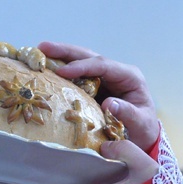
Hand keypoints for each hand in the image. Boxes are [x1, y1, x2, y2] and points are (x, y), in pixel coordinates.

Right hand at [38, 42, 159, 150]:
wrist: (143, 136)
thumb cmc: (143, 129)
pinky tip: (45, 70)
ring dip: (60, 57)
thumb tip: (108, 103)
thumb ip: (127, 114)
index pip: (103, 65)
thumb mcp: (140, 124)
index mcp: (129, 76)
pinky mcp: (95, 86)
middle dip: (65, 52)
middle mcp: (116, 72)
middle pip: (89, 57)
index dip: (82, 66)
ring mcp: (104, 78)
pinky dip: (61, 72)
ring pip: (81, 62)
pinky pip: (77, 76)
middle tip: (42, 47)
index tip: (63, 71)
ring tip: (39, 52)